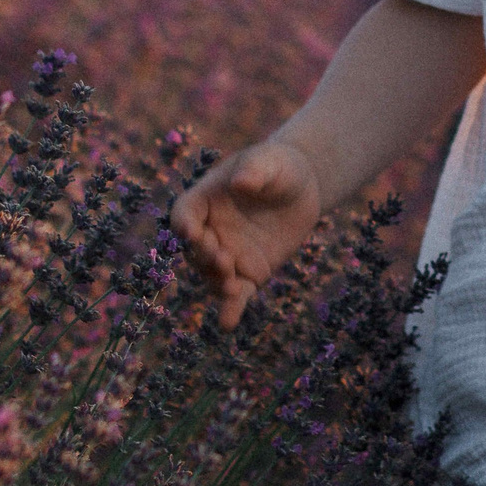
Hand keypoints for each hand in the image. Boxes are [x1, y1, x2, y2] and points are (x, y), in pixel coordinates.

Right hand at [171, 138, 325, 328]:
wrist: (303, 188)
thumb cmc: (278, 166)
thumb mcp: (269, 160)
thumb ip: (254, 169)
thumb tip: (240, 182)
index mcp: (204, 200)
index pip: (183, 213)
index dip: (183, 224)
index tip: (190, 233)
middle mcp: (209, 231)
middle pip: (195, 251)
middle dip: (205, 258)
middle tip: (223, 259)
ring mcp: (227, 255)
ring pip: (212, 276)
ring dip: (217, 284)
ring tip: (232, 287)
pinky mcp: (248, 274)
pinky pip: (235, 295)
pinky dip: (230, 309)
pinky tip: (228, 324)